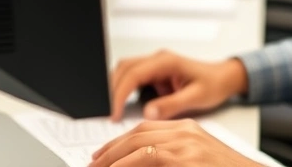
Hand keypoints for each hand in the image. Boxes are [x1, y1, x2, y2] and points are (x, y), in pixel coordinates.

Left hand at [89, 119, 263, 166]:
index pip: (145, 128)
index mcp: (189, 129)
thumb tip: (142, 162)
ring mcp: (188, 145)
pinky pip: (149, 158)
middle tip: (93, 163)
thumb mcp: (198, 158)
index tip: (103, 155)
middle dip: (110, 150)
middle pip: (138, 133)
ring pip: (139, 144)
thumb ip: (172, 157)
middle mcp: (187, 132)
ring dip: (113, 158)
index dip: (119, 141)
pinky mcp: (188, 159)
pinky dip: (127, 164)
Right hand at [109, 50, 248, 120]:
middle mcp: (158, 59)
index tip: (114, 113)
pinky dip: (124, 90)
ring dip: (116, 88)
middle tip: (109, 114)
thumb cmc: (213, 84)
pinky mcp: (154, 72)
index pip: (133, 74)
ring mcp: (155, 64)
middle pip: (124, 68)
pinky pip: (133, 78)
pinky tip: (123, 105)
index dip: (119, 94)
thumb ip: (172, 105)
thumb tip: (148, 113)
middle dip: (112, 90)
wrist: (224, 78)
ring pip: (125, 71)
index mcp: (166, 61)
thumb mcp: (196, 97)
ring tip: (114, 111)